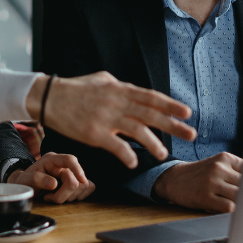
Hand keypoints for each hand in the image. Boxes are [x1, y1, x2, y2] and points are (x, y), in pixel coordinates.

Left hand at [7, 152, 95, 203]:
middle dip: (64, 194)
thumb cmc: (25, 181)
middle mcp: (63, 165)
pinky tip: (66, 198)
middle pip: (76, 180)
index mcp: (52, 160)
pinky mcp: (76, 182)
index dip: (77, 169)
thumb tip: (54, 184)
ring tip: (55, 197)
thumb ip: (37, 179)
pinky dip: (78, 197)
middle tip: (49, 198)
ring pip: (84, 186)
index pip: (70, 159)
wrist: (26, 186)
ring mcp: (71, 173)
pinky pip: (88, 189)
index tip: (80, 181)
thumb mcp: (26, 180)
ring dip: (70, 197)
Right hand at [26, 73, 196, 168]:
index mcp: (121, 89)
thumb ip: (121, 86)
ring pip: (138, 131)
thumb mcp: (102, 79)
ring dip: (154, 143)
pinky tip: (134, 163)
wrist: (50, 98)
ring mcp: (106, 118)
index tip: (187, 112)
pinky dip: (127, 155)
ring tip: (164, 154)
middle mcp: (117, 102)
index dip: (170, 105)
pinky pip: (116, 146)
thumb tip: (135, 91)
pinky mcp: (94, 133)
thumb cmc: (76, 88)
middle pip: (151, 114)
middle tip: (191, 134)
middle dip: (173, 125)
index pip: (151, 97)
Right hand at [152, 152, 242, 212]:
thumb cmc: (201, 175)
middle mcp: (218, 168)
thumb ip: (237, 170)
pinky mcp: (205, 197)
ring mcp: (211, 182)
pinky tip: (232, 210)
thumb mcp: (218, 164)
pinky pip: (229, 206)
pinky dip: (234, 210)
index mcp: (225, 158)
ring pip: (240, 195)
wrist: (174, 179)